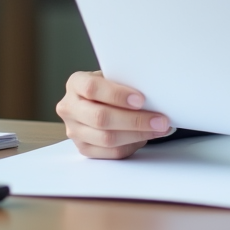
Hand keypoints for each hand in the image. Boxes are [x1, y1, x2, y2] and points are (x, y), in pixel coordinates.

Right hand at [56, 70, 171, 158]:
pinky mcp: (83, 149)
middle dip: (135, 120)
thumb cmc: (110, 86)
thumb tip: (155, 94)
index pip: (92, 88)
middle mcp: (69, 108)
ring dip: (137, 134)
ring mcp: (74, 131)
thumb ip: (126, 82)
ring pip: (106, 138)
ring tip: (159, 129)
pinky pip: (110, 152)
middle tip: (160, 119)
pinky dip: (132, 145)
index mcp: (75, 84)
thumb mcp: (114, 77)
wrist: (98, 101)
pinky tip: (146, 137)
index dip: (117, 95)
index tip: (141, 100)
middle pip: (101, 118)